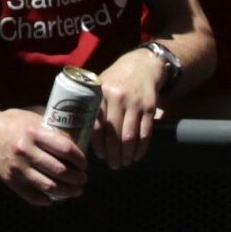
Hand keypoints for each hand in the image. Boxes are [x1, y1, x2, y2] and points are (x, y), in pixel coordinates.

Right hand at [0, 105, 87, 203]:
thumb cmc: (11, 123)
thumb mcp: (30, 116)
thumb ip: (50, 126)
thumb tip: (75, 138)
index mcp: (32, 131)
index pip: (65, 149)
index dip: (80, 159)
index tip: (84, 164)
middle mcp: (25, 150)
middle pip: (61, 171)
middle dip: (78, 178)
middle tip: (83, 179)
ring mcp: (17, 167)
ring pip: (51, 187)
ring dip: (68, 192)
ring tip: (75, 190)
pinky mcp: (11, 180)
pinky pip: (35, 197)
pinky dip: (47, 199)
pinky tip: (53, 196)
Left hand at [93, 49, 166, 168]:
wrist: (141, 66)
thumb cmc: (115, 79)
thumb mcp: (100, 84)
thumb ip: (92, 104)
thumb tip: (81, 131)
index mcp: (101, 92)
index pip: (98, 124)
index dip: (98, 144)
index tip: (99, 156)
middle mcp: (117, 97)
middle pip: (114, 134)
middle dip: (113, 154)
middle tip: (113, 165)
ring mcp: (135, 103)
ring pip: (130, 136)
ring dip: (127, 154)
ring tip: (124, 163)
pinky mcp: (149, 108)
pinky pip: (146, 134)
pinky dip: (141, 149)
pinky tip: (136, 156)